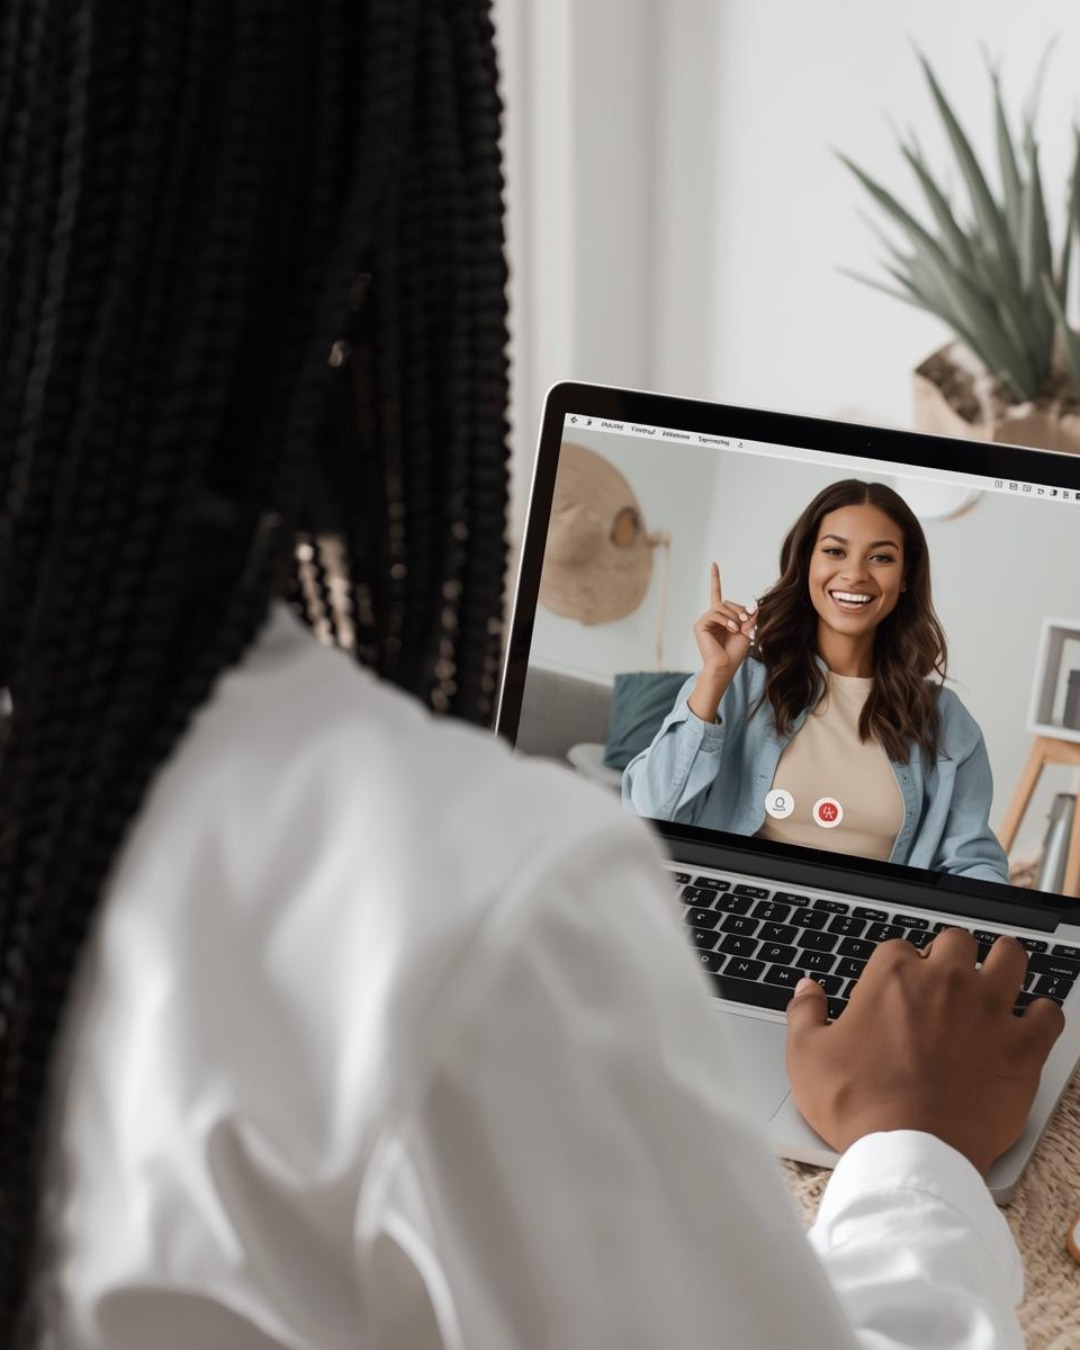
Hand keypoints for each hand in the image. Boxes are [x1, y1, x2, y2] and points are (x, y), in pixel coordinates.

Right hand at [693, 563, 754, 674]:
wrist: (725, 666)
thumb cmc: (735, 652)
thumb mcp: (748, 630)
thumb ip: (750, 616)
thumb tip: (754, 604)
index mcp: (720, 617)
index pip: (716, 593)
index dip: (715, 579)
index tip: (713, 564)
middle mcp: (710, 617)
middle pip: (725, 602)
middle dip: (738, 610)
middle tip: (747, 622)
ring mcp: (703, 621)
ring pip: (721, 607)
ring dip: (734, 616)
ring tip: (739, 629)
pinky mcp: (699, 625)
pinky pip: (715, 614)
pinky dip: (726, 621)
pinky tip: (732, 629)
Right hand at [785, 929, 1065, 1174]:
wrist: (911, 1153)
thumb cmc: (858, 1105)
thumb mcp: (806, 1057)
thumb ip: (805, 1013)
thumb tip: (808, 988)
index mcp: (893, 975)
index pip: (898, 947)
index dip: (897, 965)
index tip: (896, 986)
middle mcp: (945, 980)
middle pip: (957, 941)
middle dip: (951, 953)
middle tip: (946, 977)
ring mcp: (989, 1010)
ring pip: (1010, 958)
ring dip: (1003, 963)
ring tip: (997, 975)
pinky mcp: (1022, 1047)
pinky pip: (1049, 1014)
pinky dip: (1042, 1015)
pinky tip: (1030, 1023)